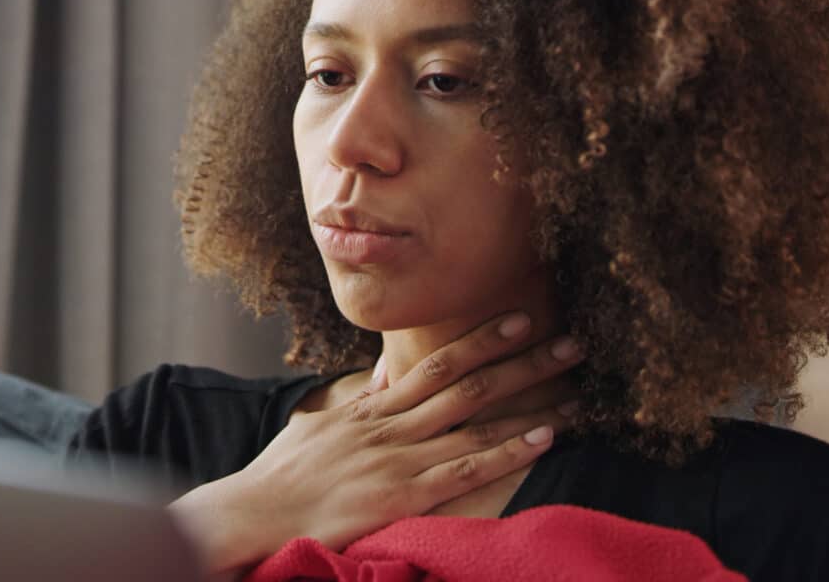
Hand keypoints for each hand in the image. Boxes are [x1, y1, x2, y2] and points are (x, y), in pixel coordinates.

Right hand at [168, 312, 583, 574]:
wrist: (254, 510)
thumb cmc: (285, 472)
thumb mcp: (320, 422)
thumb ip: (360, 398)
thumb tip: (386, 373)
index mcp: (373, 406)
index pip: (436, 362)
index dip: (482, 339)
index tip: (520, 319)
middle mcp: (390, 423)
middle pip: (466, 382)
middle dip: (521, 361)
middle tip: (570, 342)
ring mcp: (396, 456)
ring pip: (473, 420)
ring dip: (526, 402)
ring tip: (574, 390)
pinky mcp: (400, 493)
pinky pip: (462, 469)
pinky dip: (505, 453)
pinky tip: (540, 439)